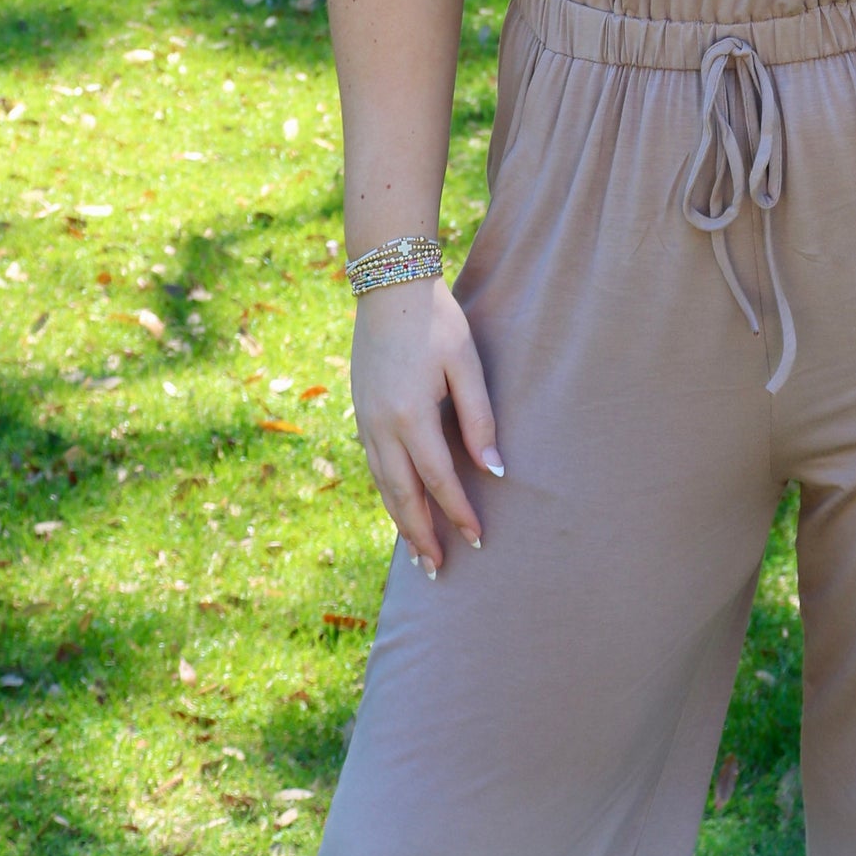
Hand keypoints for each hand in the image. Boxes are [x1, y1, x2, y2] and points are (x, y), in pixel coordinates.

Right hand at [350, 274, 501, 575]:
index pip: (439, 480)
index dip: (459, 513)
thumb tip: (494, 469)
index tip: (478, 539)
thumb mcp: (466, 364)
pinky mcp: (360, 412)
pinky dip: (388, 492)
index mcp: (411, 416)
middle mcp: (381, 426)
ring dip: (401, 520)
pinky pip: (374, 465)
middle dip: (422, 534)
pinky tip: (400, 503)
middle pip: (402, 495)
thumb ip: (479, 418)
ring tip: (419, 551)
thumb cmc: (436, 321)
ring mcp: (365, 420)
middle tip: (439, 570)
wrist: (389, 285)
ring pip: (383, 485)